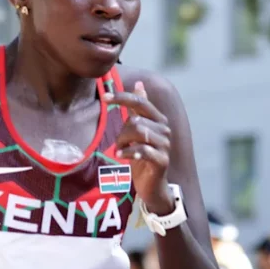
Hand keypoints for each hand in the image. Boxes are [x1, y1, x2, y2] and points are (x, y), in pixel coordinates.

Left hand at [108, 81, 173, 213]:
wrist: (153, 186)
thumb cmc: (143, 157)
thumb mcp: (137, 131)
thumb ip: (138, 109)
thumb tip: (139, 83)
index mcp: (159, 119)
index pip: (140, 102)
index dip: (122, 97)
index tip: (104, 97)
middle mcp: (165, 129)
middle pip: (135, 120)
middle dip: (122, 132)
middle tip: (120, 144)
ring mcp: (165, 145)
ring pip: (138, 132)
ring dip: (124, 143)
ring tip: (122, 151)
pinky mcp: (162, 160)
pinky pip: (142, 150)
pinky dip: (129, 153)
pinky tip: (122, 157)